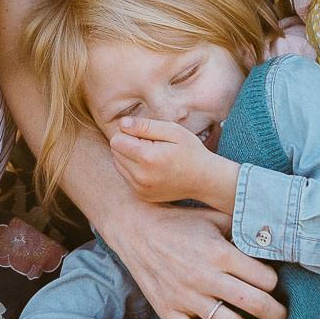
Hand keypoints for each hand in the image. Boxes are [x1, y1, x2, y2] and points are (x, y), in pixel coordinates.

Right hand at [100, 201, 283, 318]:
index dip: (274, 282)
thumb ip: (242, 228)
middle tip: (279, 314)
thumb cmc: (178, 221)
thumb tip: (271, 239)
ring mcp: (185, 297)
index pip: (265, 279)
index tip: (272, 283)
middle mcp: (205, 277)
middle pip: (254, 305)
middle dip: (275, 313)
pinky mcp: (168, 311)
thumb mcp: (213, 217)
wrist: (134, 228)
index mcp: (220, 252)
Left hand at [107, 116, 237, 209]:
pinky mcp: (141, 195)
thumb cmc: (190, 151)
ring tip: (151, 155)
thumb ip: (145, 126)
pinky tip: (151, 167)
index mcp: (147, 158)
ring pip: (118, 164)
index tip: (146, 134)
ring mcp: (140, 189)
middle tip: (151, 144)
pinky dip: (134, 169)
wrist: (204, 180)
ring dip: (129, 157)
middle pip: (115, 152)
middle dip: (128, 144)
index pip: (116, 140)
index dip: (129, 132)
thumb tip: (122, 123)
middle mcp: (140, 177)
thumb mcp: (172, 131)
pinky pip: (126, 176)